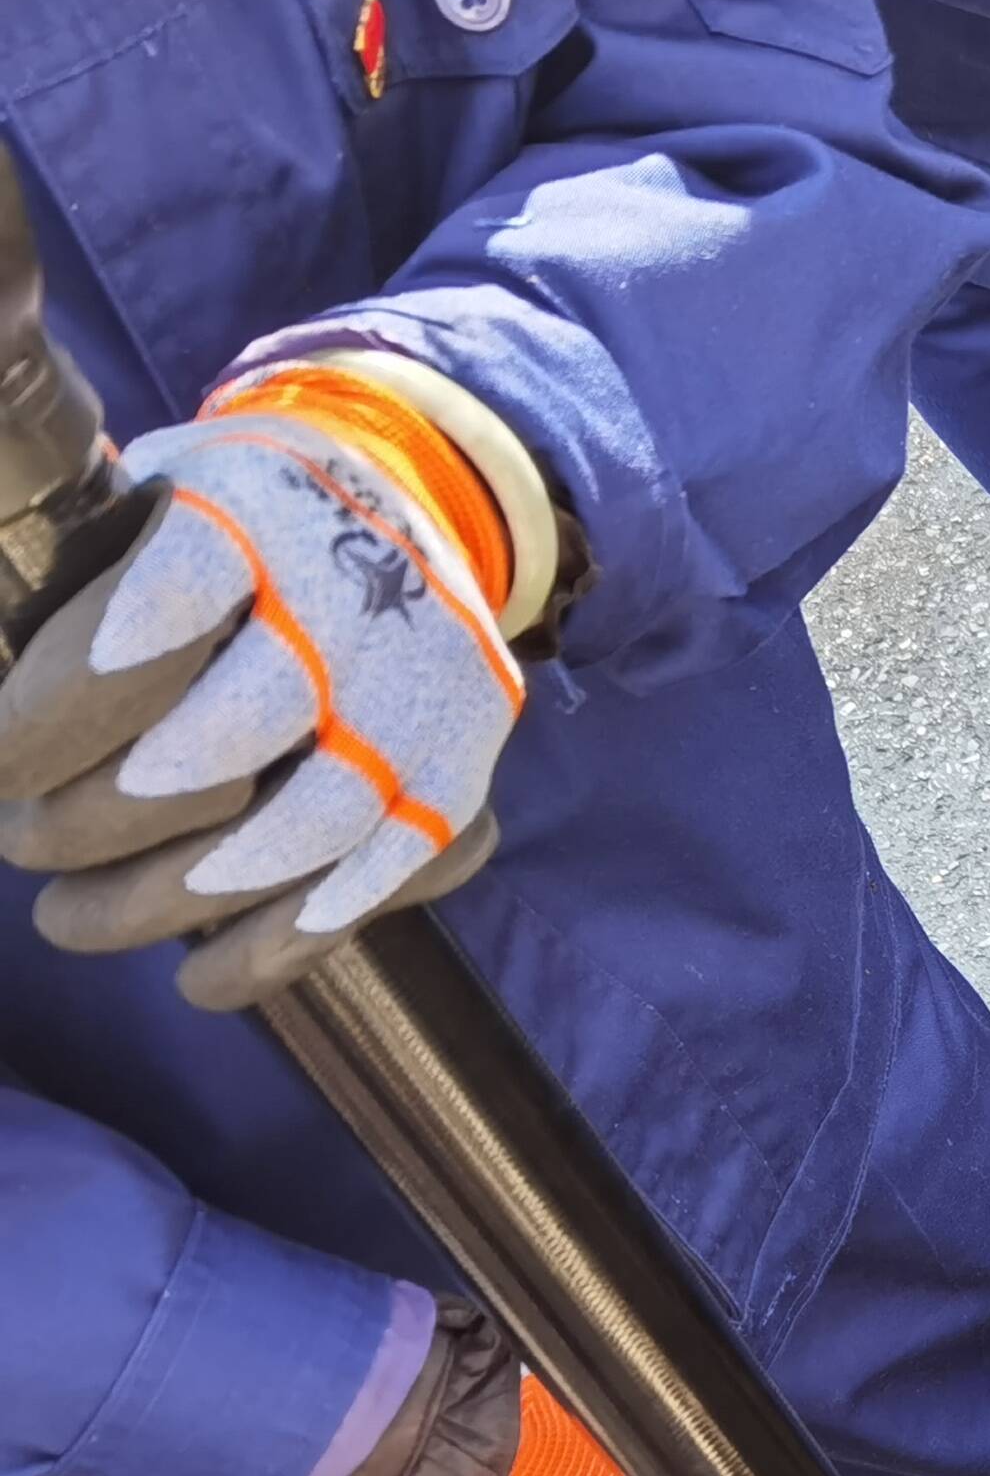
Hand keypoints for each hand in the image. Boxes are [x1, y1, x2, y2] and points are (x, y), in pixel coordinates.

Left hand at [0, 370, 519, 1011]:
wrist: (419, 511)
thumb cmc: (237, 522)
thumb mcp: (149, 497)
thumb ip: (70, 581)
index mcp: (254, 518)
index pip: (146, 633)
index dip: (54, 719)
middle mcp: (354, 609)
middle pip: (214, 756)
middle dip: (90, 822)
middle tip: (22, 844)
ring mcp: (420, 704)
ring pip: (289, 842)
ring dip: (159, 901)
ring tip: (70, 920)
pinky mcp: (460, 781)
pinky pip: (366, 891)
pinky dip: (274, 949)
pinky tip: (198, 977)